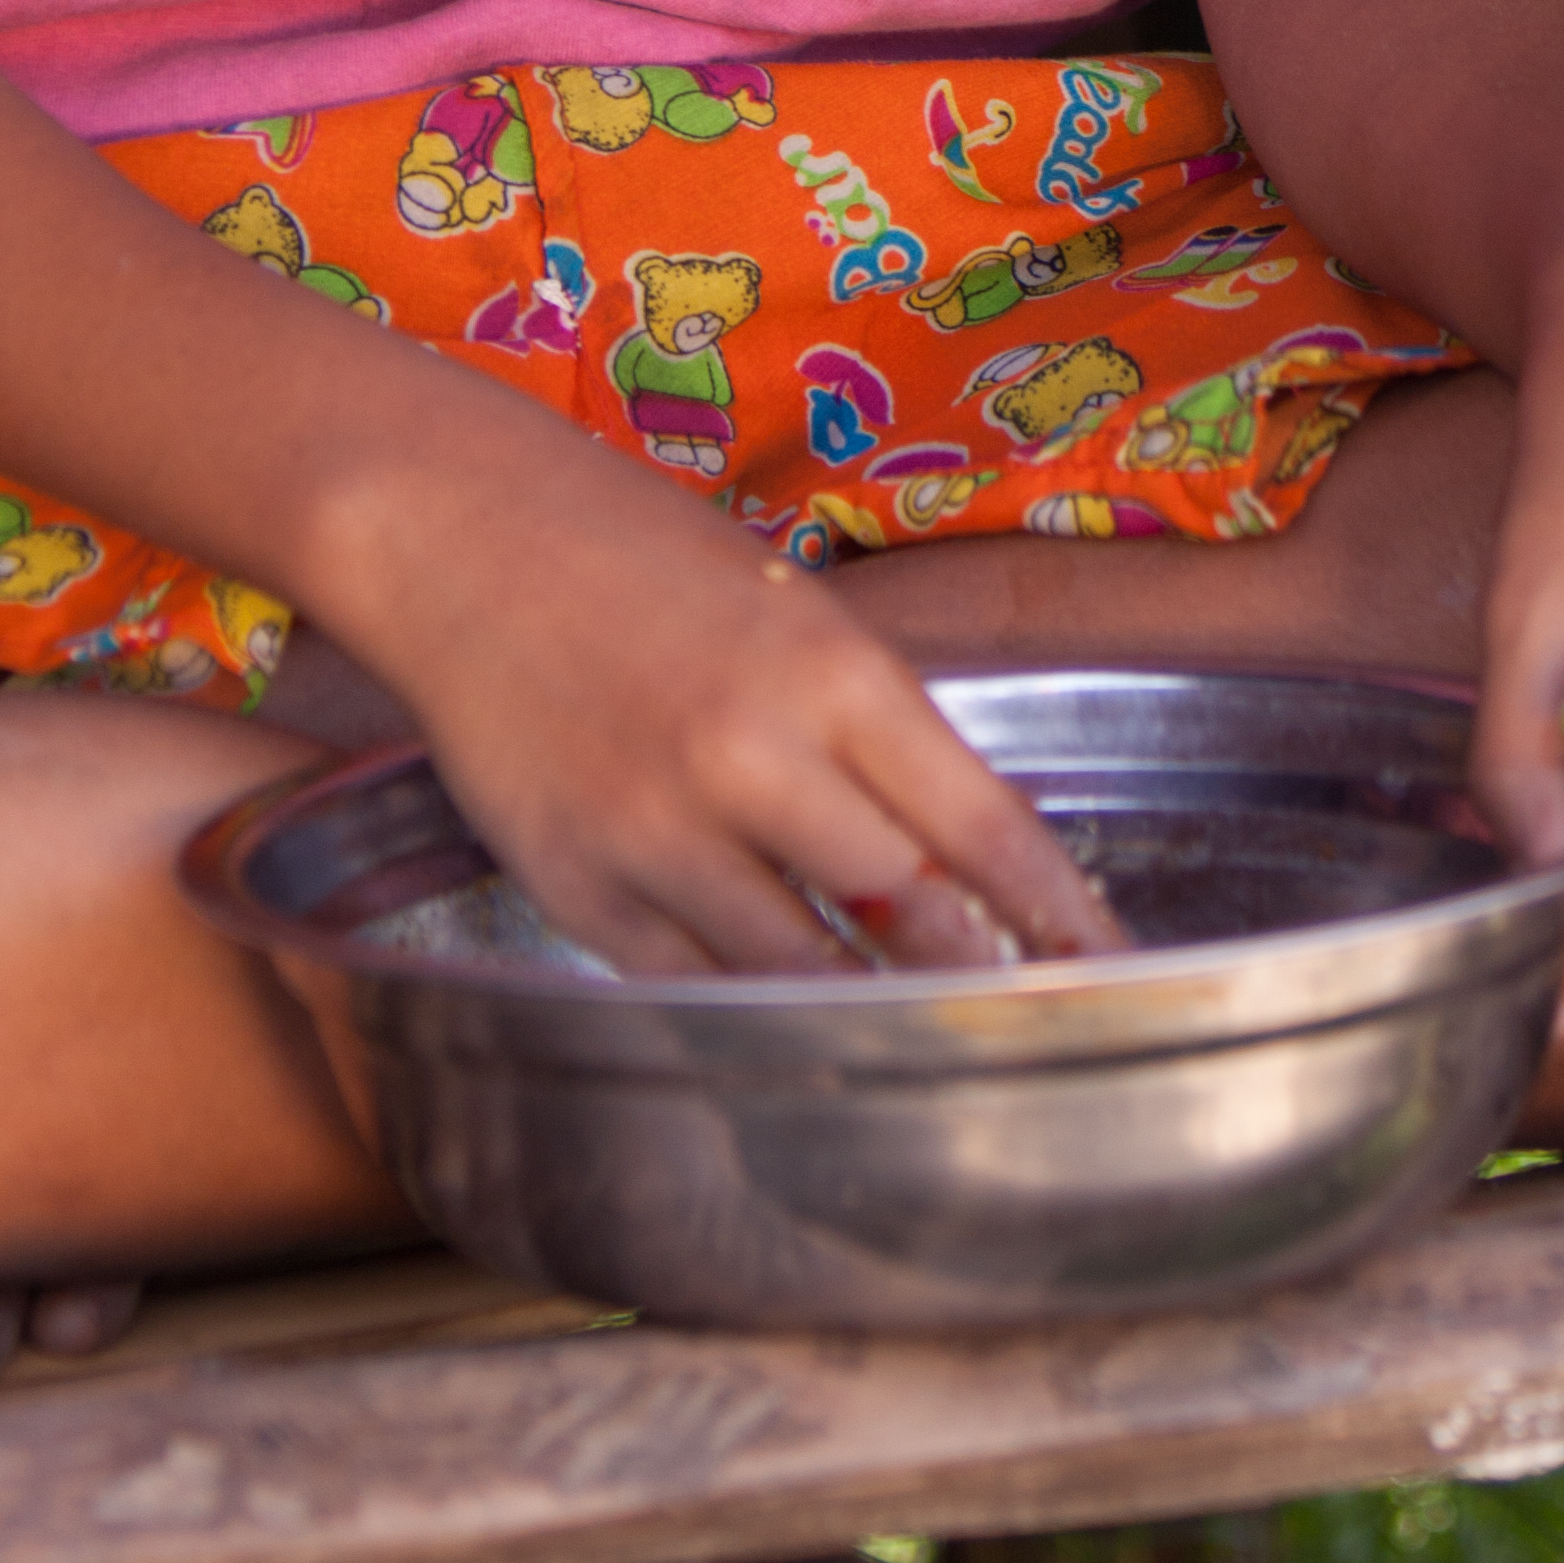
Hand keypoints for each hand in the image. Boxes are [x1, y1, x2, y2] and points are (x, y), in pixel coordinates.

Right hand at [304, 372, 1124, 977]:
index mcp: (826, 669)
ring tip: (916, 1029)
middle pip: (907, 914)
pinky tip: (787, 1011)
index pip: (980, 825)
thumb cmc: (641, 559)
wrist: (458, 533)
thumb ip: (870, 730)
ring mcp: (656, 833)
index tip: (1105, 965)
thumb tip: (960, 865)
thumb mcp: (791, 611)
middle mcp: (749, 757)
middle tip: (1021, 1008)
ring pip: (801, 972)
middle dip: (975, 971)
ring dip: (867, 1004)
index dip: (1056, 912)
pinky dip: (752, 1003)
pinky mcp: (577, 887)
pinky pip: (694, 984)